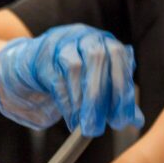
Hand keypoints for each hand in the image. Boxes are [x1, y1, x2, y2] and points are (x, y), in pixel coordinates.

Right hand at [0, 24, 143, 136]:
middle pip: (99, 59)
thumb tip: (136, 121)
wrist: (27, 66)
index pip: (119, 59)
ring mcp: (60, 41)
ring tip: (84, 126)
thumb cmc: (68, 77)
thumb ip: (114, 99)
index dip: (123, 89)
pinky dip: (65, 101)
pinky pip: (55, 78)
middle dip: (101, 97)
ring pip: (76, 67)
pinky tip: (71, 118)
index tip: (123, 119)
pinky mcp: (40, 55)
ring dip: (82, 101)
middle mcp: (84, 36)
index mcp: (103, 40)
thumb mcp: (95, 85)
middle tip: (100, 126)